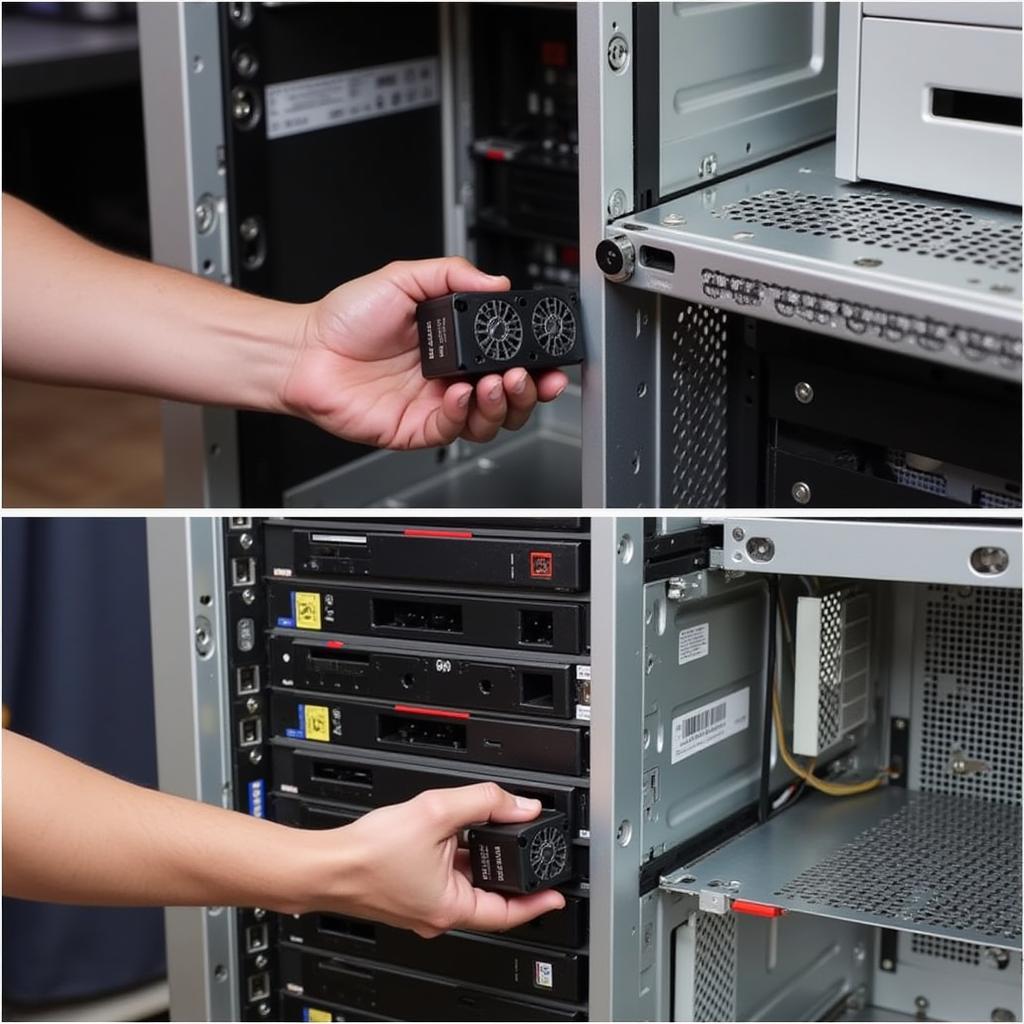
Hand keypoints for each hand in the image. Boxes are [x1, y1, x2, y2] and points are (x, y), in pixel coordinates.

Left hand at [280, 258, 569, 448]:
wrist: (305, 352)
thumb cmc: (344, 320)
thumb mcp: (403, 278)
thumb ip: (451, 273)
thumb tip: (495, 281)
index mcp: (455, 345)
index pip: (507, 358)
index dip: (533, 361)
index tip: (548, 356)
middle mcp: (450, 378)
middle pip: (509, 397)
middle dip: (528, 389)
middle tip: (529, 375)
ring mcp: (435, 405)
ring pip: (489, 420)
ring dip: (502, 404)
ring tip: (496, 383)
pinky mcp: (417, 429)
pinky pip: (453, 430)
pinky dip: (463, 414)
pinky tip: (459, 394)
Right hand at [312, 783, 565, 936]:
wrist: (325, 864)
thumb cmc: (369, 853)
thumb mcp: (437, 813)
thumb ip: (484, 802)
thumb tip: (519, 804)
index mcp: (452, 907)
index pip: (509, 913)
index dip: (537, 902)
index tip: (556, 896)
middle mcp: (438, 913)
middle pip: (488, 894)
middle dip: (507, 867)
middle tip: (526, 844)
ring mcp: (423, 905)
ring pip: (465, 881)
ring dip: (479, 857)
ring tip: (486, 828)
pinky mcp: (409, 893)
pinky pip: (444, 875)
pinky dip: (455, 855)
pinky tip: (451, 832)